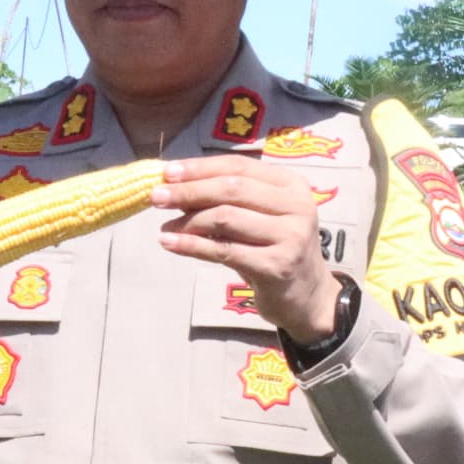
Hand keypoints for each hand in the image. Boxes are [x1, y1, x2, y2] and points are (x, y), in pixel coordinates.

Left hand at [152, 159, 336, 343]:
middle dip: (189, 191)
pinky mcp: (277, 266)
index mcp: (291, 185)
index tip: (166, 173)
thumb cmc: (275, 249)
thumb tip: (175, 186)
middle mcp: (297, 206)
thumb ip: (229, 200)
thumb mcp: (260, 217)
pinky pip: (224, 251)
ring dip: (188, 221)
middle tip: (156, 197)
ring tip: (165, 226)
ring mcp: (290, 236)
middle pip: (231, 189)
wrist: (307, 297)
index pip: (238, 167)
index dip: (200, 168)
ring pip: (225, 218)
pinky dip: (191, 245)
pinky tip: (170, 243)